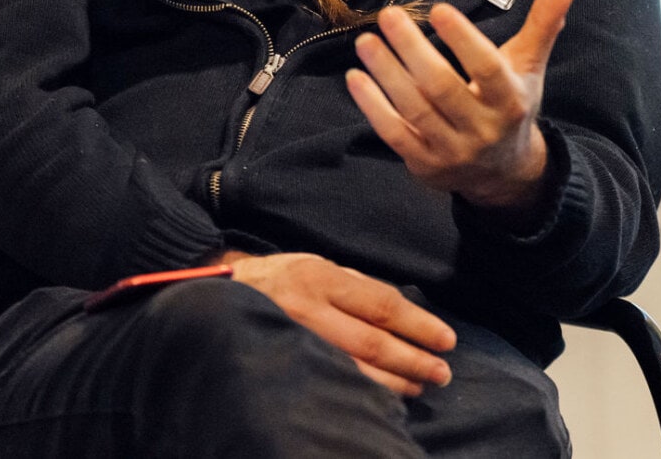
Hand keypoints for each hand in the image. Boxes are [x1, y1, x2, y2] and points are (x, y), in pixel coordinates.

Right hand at [213, 250, 455, 395]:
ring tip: (419, 387)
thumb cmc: (274, 279)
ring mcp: (292, 340)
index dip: (419, 325)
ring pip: (353, 368)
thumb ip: (354, 285)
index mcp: (320, 278)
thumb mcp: (313, 265)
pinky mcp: (282, 364)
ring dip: (393, 381)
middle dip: (413, 359)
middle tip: (442, 373)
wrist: (213, 295)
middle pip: (372, 341)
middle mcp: (307, 309)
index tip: (447, 340)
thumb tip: (400, 311)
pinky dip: (360, 390)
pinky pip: (329, 380)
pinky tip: (381, 396)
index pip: (382, 306)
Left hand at [345, 0, 575, 209]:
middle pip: (442, 87)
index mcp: (509, 100)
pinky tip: (356, 77)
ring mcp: (451, 149)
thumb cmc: (511, 106)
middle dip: (412, 50)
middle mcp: (482, 128)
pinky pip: (394, 133)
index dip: (463, 40)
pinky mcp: (424, 163)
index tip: (439, 10)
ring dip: (386, 74)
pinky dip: (372, 106)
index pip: (486, 68)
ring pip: (414, 109)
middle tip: (389, 16)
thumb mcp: (529, 67)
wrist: (504, 174)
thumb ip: (543, 24)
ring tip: (366, 41)